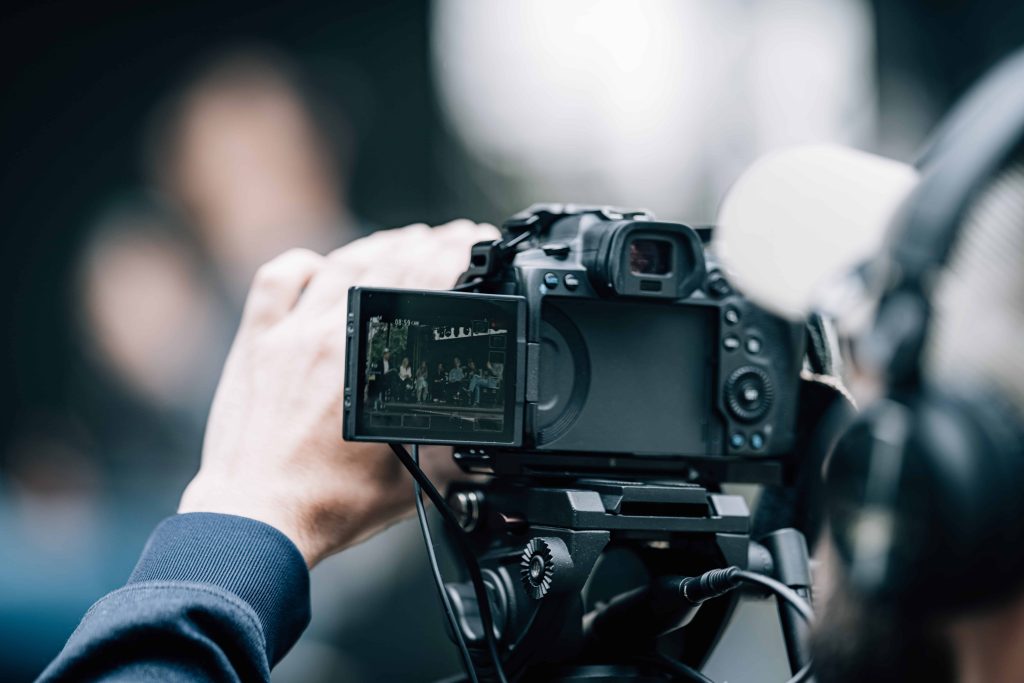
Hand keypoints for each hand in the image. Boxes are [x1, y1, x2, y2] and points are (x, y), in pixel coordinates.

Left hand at [178, 220, 498, 566]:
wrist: (255, 518)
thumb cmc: (328, 505)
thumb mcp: (414, 478)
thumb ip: (451, 444)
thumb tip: (484, 430)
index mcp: (374, 364)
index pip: (425, 280)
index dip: (459, 250)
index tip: (477, 241)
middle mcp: (330, 337)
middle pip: (388, 260)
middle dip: (430, 240)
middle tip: (453, 238)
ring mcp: (289, 335)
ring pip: (340, 261)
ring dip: (380, 244)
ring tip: (404, 242)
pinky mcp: (256, 343)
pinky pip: (278, 281)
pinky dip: (304, 264)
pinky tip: (322, 267)